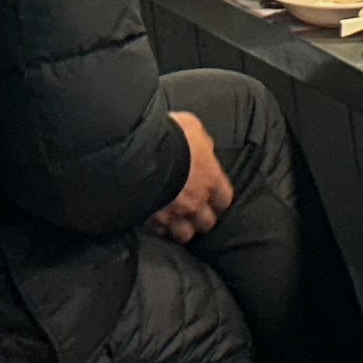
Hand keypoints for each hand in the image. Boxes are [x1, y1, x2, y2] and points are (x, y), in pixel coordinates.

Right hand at [146, 109, 231, 241]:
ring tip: (175, 221)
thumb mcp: (191, 127)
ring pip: (184, 235)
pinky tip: (155, 220)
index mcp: (210, 178)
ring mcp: (173, 214)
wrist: (138, 150)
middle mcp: (195, 201)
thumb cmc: (168, 135)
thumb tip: (204, 148)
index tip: (214, 198)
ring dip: (181, 228)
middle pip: (206, 223)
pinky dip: (158, 228)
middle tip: (194, 211)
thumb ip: (202, 143)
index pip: (224, 200)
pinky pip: (159, 233)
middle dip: (201, 218)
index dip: (218, 200)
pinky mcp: (151, 220)